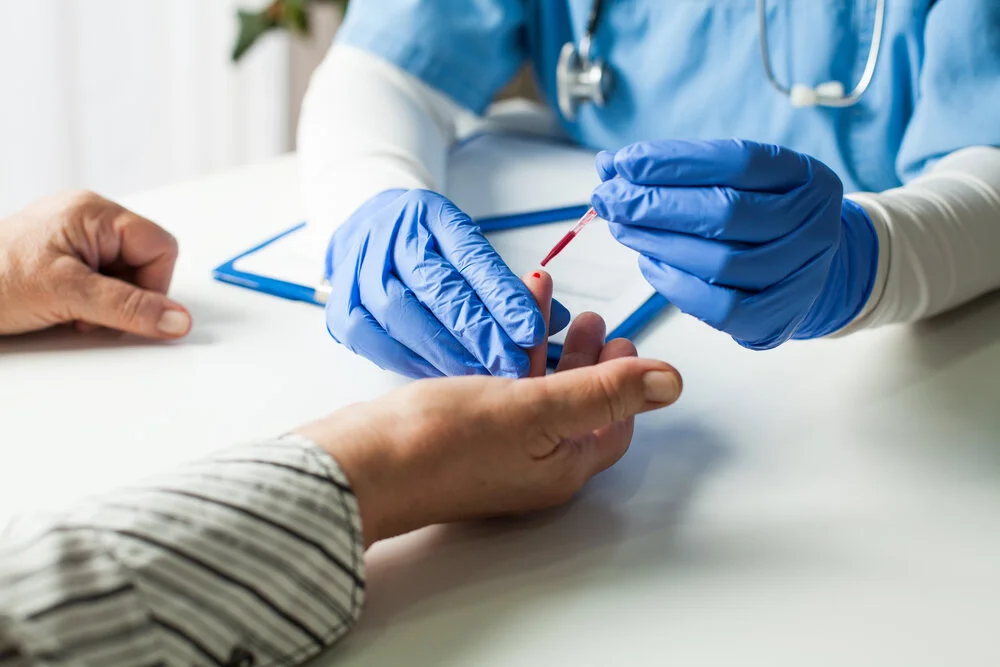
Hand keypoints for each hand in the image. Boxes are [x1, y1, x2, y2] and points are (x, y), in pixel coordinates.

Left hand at [0, 191, 190, 338]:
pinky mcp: (65, 257)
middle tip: (88, 310)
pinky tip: (63, 307)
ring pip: (125, 276)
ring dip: (107, 303)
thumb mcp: (68, 295)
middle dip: (126, 296)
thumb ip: (129, 308)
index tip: (127, 310)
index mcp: (94, 212)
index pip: (160, 247)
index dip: (153, 285)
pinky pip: (102, 281)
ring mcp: (76, 237)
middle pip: (146, 262)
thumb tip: (178, 319)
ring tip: (69, 309)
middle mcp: (89, 218)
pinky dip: (90, 302)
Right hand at [297, 270, 681, 546]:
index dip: (626, 384)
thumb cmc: (439, 444)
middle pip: (577, 408)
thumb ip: (604, 392)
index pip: (613, 425)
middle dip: (587, 359)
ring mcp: (495, 453)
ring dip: (547, 350)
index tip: (626, 343)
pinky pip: (501, 391)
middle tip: (592, 321)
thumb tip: (670, 383)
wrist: (360, 465)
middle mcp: (531, 466)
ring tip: (549, 308)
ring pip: (537, 394)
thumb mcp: (535, 408)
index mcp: (560, 468)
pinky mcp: (461, 435)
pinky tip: (499, 326)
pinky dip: (510, 356)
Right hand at [324, 189, 569, 378]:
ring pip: (404, 317)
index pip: (471, 258)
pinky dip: (413, 363)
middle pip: (437, 289)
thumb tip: (560, 319)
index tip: (532, 330)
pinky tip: (442, 377)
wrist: (365, 233)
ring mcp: (358, 273)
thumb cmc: (428, 247)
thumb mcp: (469, 248)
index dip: (503, 297)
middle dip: (480, 332)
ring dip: (447, 353)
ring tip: (483, 378)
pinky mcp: (342, 310)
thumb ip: (508, 285)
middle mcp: (390, 238)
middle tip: (514, 366)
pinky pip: (378, 343)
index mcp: (429, 215)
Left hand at [591, 139, 878, 348]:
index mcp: (806, 178)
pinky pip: (719, 306)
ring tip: (622, 228)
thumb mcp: (739, 180)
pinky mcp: (776, 320)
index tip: (622, 162)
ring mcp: (801, 276)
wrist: (814, 270)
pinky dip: (675, 283)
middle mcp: (813, 226)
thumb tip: (612, 165)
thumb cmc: (761, 215)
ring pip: (720, 261)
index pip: (736, 162)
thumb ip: (682, 170)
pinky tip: (649, 263)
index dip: (674, 162)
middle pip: (725, 213)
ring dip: (657, 243)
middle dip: (655, 205)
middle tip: (609, 199)